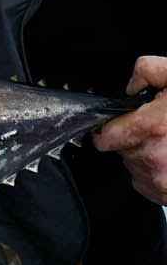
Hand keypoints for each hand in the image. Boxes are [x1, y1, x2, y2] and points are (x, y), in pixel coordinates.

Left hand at [93, 55, 166, 204]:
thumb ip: (150, 69)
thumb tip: (131, 85)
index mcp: (152, 128)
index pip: (105, 136)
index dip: (111, 127)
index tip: (121, 123)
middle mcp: (154, 157)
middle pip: (121, 150)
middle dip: (134, 139)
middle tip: (160, 130)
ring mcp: (161, 180)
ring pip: (135, 166)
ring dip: (147, 156)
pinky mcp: (166, 195)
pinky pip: (148, 183)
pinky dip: (157, 173)